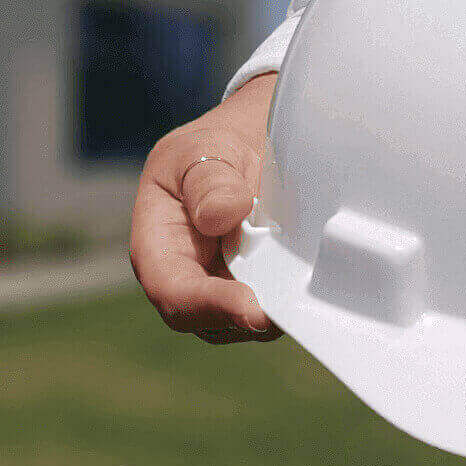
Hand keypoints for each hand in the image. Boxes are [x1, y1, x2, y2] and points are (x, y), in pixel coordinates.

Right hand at [130, 73, 281, 343]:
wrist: (249, 141)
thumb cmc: (216, 146)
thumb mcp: (206, 149)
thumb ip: (209, 180)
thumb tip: (219, 216)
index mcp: (157, 244)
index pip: (172, 290)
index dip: (209, 305)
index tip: (252, 307)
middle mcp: (184, 276)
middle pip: (207, 320)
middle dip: (247, 318)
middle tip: (290, 308)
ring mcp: (220, 289)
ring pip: (242, 324)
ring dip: (272, 313)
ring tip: (301, 287)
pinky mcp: (254, 291)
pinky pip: (268, 310)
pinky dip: (287, 303)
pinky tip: (308, 283)